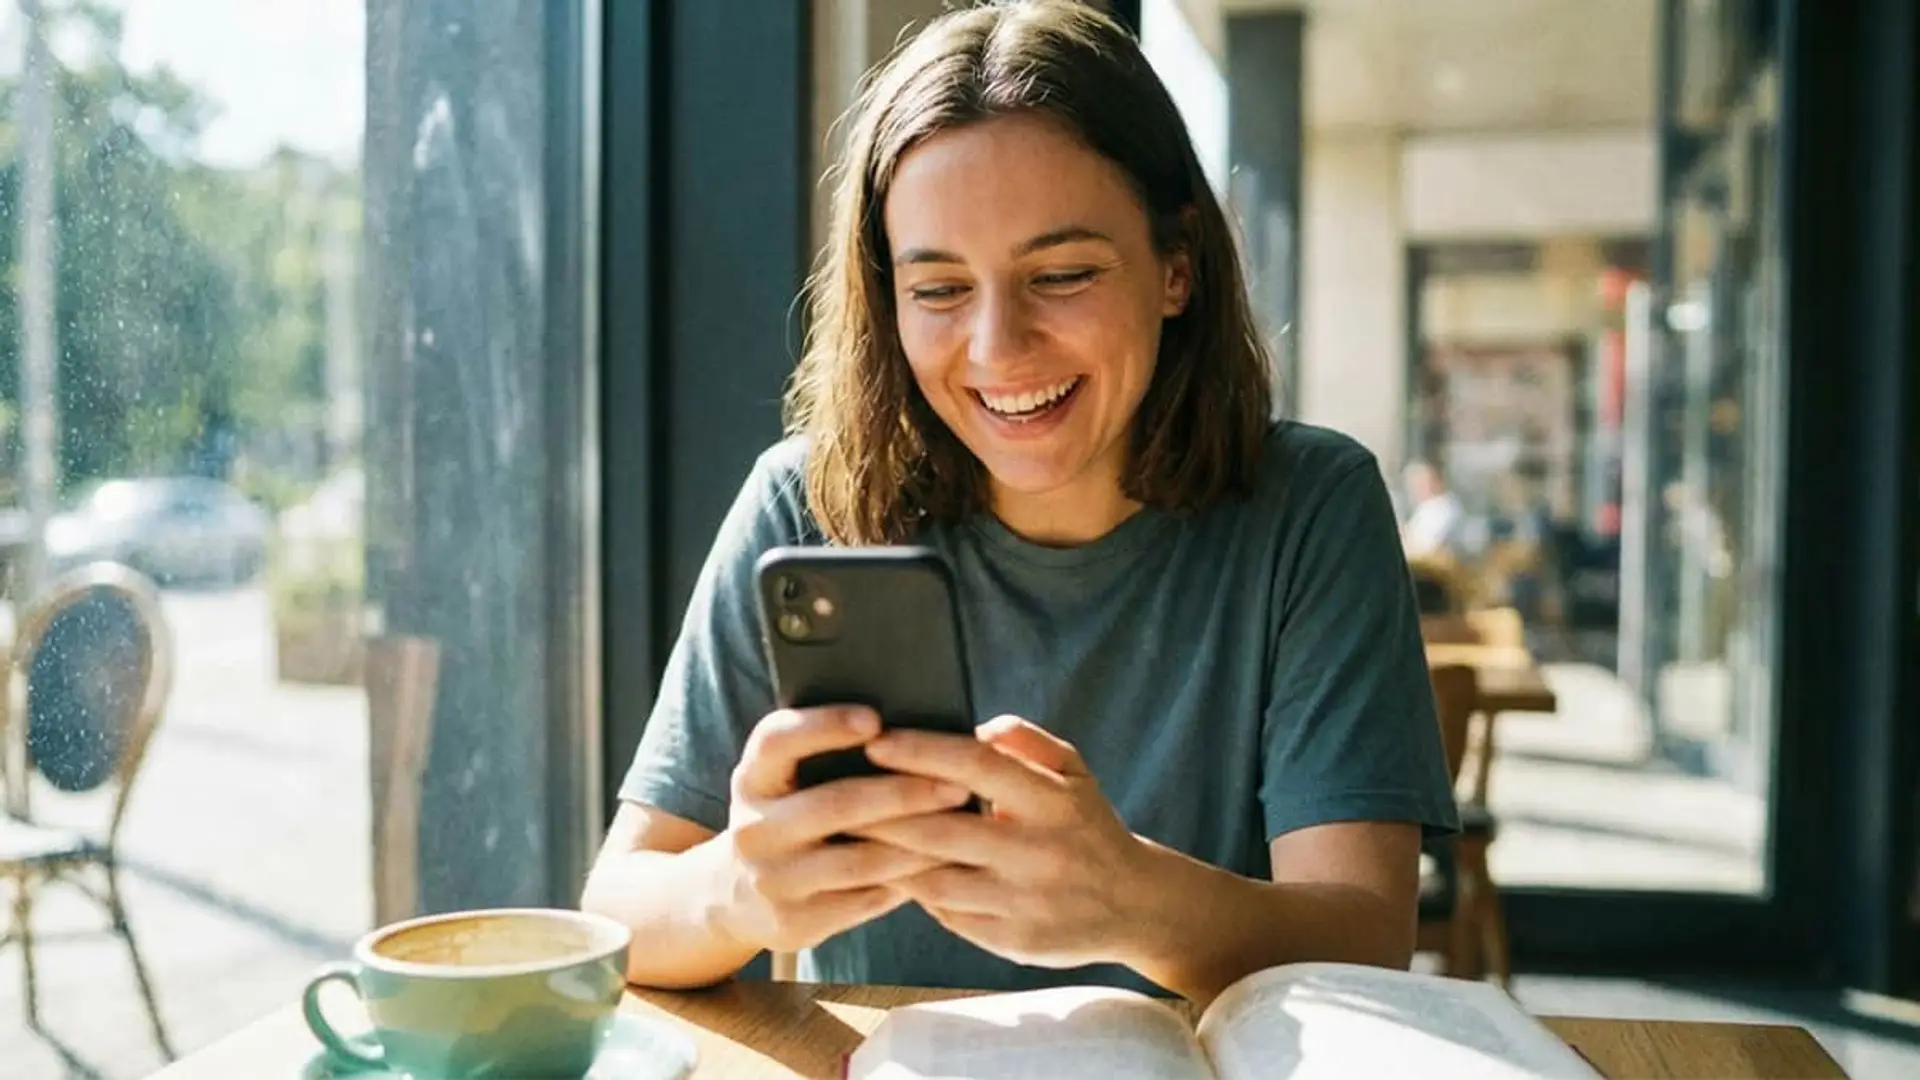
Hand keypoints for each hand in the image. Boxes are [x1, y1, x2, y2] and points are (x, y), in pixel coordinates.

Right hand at [716, 707, 974, 954]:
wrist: (738, 895)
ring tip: (962, 824)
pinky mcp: (794, 923)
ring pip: (859, 860)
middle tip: (957, 784)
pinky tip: (942, 864)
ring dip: (918, 842)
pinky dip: (908, 881)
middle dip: (903, 792)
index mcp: (752, 779)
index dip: (823, 726)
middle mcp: (753, 829)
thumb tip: (912, 731)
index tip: (875, 719)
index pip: (777, 741)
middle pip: (834, 804)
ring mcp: (771, 881)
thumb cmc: (790, 816)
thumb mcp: (786, 782)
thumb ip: (826, 757)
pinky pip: (864, 900)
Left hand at [852, 716, 1154, 969]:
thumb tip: (977, 727)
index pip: (976, 767)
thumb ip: (1027, 741)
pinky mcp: (1013, 941)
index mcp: (1053, 801)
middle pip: (943, 829)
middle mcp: (1038, 853)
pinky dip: (917, 894)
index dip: (921, 752)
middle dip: (885, 810)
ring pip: (936, 879)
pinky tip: (890, 874)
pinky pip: (949, 915)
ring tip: (851, 834)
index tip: (877, 741)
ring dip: (890, 858)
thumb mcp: (1074, 772)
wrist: (1135, 904)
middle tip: (840, 791)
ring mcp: (1024, 902)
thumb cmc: (1087, 826)